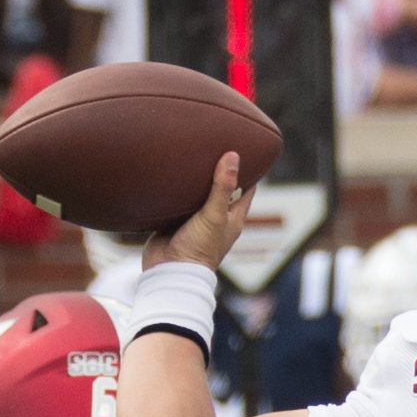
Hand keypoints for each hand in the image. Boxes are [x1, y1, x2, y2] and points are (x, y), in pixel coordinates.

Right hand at [150, 149, 252, 273]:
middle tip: (215, 145)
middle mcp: (215, 218)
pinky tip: (171, 173)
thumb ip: (223, 186)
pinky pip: (177, 202)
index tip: (244, 149)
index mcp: (232, 218)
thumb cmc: (198, 248)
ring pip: (197, 194)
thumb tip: (233, 155)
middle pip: (221, 188)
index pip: (246, 189)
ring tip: (192, 154)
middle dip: (219, 170)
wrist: (169, 271)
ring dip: (195, 180)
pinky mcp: (174, 222)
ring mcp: (194, 220)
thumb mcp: (214, 215)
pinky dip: (176, 190)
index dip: (247, 170)